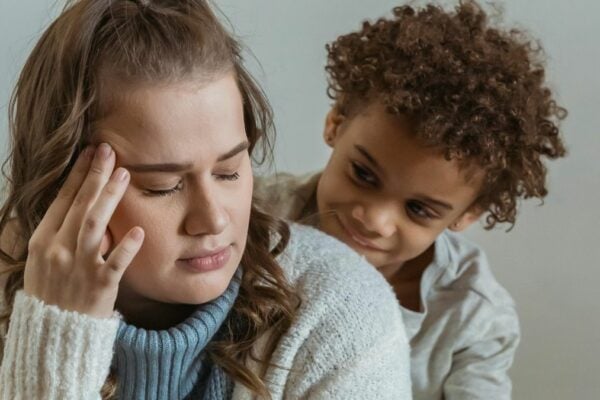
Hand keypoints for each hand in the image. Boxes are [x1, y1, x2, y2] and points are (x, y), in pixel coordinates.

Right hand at [23, 143, 143, 317]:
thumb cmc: (52, 293)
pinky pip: (115, 263)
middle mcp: (58, 250)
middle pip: (80, 205)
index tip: (90, 152)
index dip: (77, 175)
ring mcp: (79, 267)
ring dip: (109, 198)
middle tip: (110, 151)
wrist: (54, 333)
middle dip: (95, 175)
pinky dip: (126, 247)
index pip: (62, 200)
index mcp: (42, 241)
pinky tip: (138, 231)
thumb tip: (79, 202)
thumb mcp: (43, 260)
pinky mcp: (100, 286)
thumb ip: (60, 233)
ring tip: (124, 175)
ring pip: (94, 226)